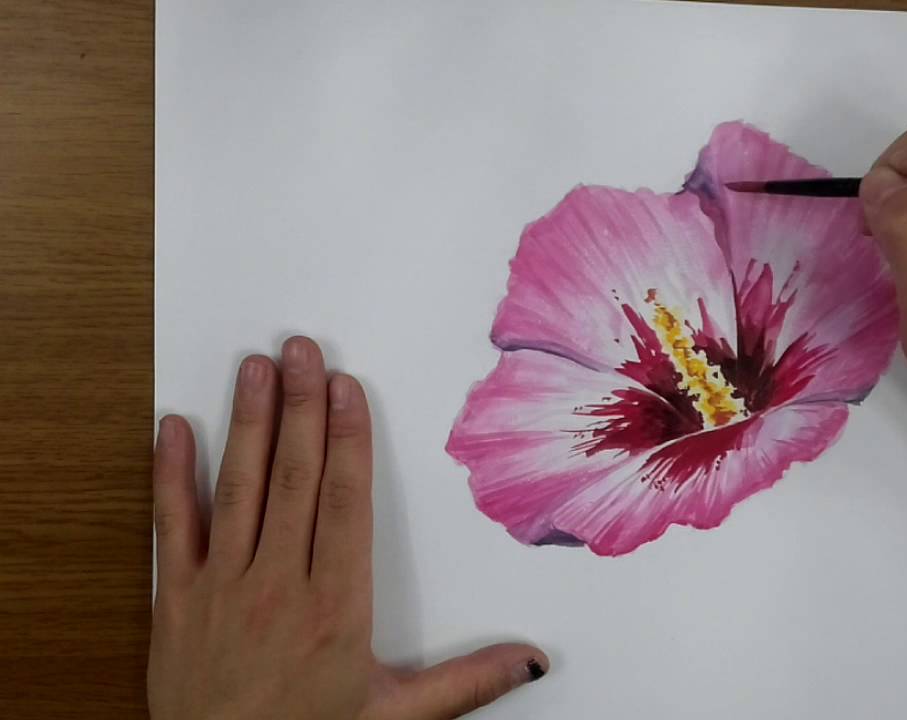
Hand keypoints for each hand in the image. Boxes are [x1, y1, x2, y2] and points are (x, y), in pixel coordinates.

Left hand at [149, 336, 548, 719]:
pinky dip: (169, 475)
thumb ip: (466, 682)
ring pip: (238, 489)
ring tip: (255, 367)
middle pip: (293, 479)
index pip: (344, 504)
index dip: (347, 440)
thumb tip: (531, 663)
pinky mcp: (178, 601)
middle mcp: (278, 588)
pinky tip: (173, 427)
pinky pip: (174, 526)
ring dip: (246, 423)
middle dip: (300, 409)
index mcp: (336, 608)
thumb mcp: (395, 718)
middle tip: (303, 350)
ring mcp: (222, 589)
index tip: (347, 389)